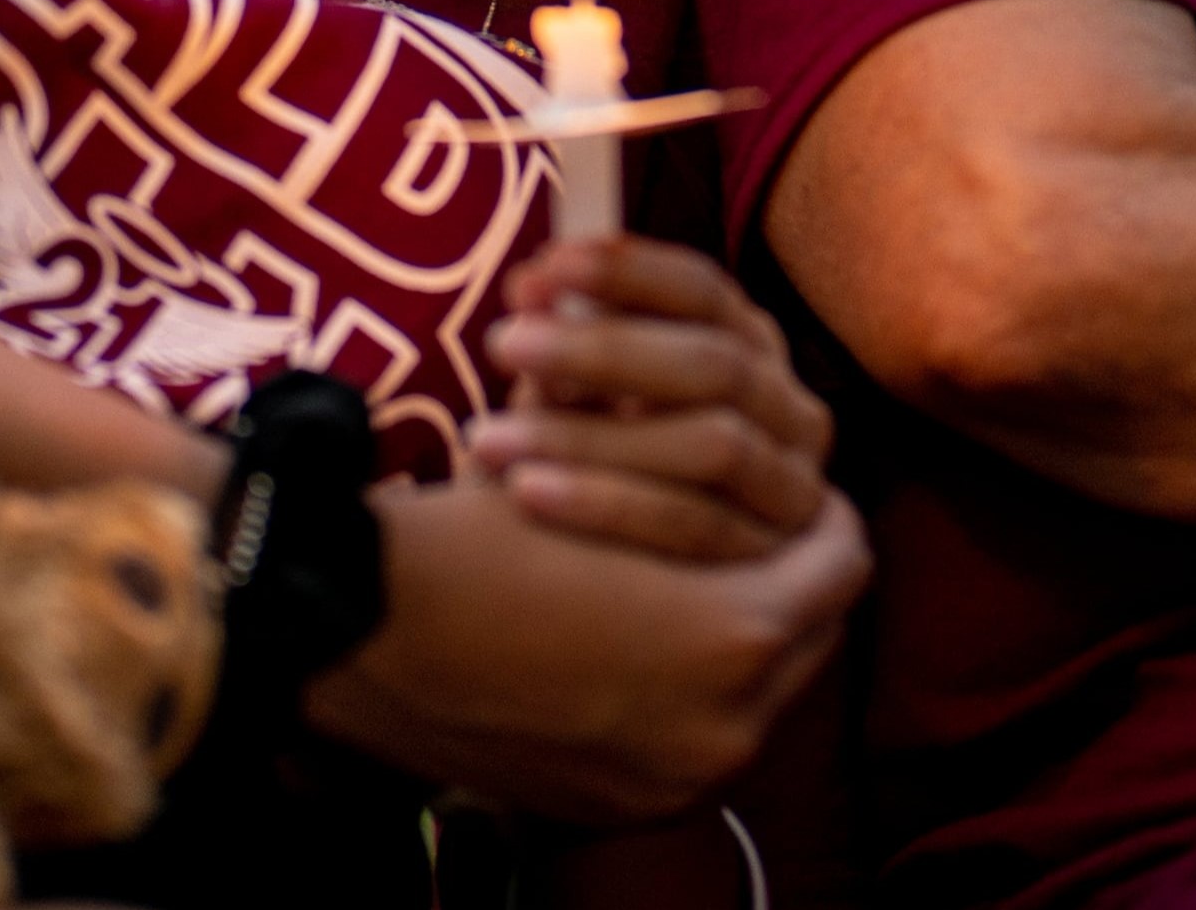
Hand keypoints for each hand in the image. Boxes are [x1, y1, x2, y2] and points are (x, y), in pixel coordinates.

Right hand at [302, 475, 866, 820]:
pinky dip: (686, 697)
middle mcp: (726, 727)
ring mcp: (675, 779)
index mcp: (737, 637)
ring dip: (739, 644)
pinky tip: (634, 645)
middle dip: (789, 583)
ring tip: (688, 585)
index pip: (842, 565)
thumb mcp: (597, 466)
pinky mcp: (621, 806)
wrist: (353, 633)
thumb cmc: (476, 536)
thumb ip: (686, 447)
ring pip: (759, 698)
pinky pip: (695, 742)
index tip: (793, 487)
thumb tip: (738, 390)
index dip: (820, 516)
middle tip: (750, 533)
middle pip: (811, 639)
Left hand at [464, 235, 836, 564]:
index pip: (701, 291)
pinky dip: (611, 504)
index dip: (626, 273)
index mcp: (750, 349)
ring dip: (597, 436)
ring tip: (491, 435)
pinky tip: (524, 495)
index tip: (537, 272)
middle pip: (715, 365)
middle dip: (604, 350)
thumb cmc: (583, 484)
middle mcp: (794, 412)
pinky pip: (704, 526)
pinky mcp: (783, 565)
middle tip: (504, 342)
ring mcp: (796, 490)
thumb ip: (566, 352)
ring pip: (715, 445)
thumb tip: (531, 288)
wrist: (610, 610)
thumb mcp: (572, 409)